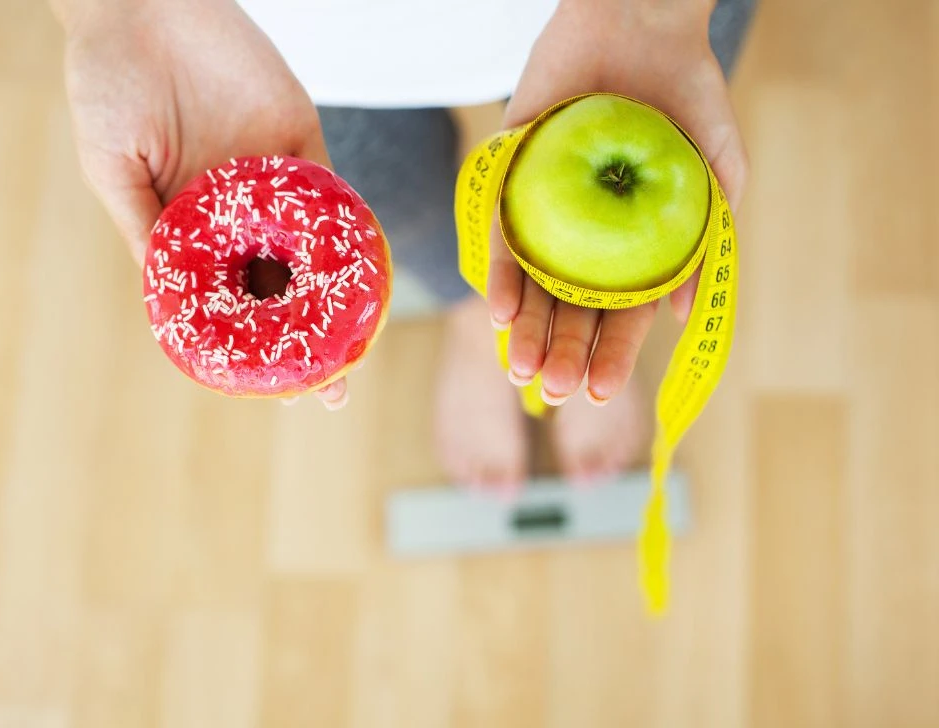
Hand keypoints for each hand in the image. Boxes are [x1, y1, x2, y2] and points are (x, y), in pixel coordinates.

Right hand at [57, 0, 348, 407]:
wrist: (141, 0)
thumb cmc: (109, 84)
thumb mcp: (111, 168)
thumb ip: (144, 229)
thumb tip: (168, 303)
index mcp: (192, 225)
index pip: (228, 295)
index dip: (250, 341)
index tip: (270, 389)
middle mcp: (238, 210)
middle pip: (281, 285)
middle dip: (308, 336)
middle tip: (333, 387)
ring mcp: (273, 177)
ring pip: (314, 250)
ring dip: (338, 299)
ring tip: (359, 349)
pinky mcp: (300, 138)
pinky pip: (330, 190)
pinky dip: (348, 230)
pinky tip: (362, 277)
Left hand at [487, 0, 748, 406]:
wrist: (641, 18)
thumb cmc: (689, 92)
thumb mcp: (716, 168)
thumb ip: (707, 240)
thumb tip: (679, 315)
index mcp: (629, 244)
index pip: (618, 314)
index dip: (611, 355)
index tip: (601, 395)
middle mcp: (584, 236)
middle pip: (569, 309)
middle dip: (563, 353)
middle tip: (554, 392)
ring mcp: (546, 211)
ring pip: (532, 284)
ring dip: (526, 328)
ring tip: (522, 369)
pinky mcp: (510, 178)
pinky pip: (500, 232)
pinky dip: (501, 271)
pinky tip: (500, 310)